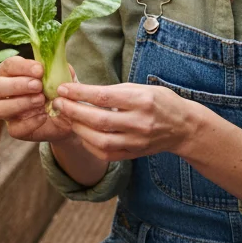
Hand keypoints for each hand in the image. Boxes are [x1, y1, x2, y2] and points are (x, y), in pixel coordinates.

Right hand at [0, 56, 73, 142]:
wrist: (70, 116)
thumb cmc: (61, 91)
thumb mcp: (64, 77)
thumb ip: (59, 69)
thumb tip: (56, 63)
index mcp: (13, 74)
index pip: (7, 66)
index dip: (21, 67)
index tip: (40, 70)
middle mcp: (6, 93)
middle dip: (16, 85)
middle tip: (38, 86)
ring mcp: (9, 112)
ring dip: (20, 103)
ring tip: (41, 101)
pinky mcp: (15, 129)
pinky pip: (14, 128)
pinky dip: (30, 122)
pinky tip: (44, 116)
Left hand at [53, 82, 207, 162]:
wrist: (184, 127)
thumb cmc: (161, 101)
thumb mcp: (141, 88)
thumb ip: (114, 91)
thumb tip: (82, 91)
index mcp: (141, 100)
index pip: (104, 96)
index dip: (79, 93)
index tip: (63, 89)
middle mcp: (139, 122)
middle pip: (99, 120)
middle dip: (73, 111)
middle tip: (58, 103)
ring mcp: (137, 141)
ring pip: (100, 140)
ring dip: (78, 129)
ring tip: (67, 117)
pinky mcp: (134, 155)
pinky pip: (105, 154)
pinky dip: (89, 144)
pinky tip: (82, 133)